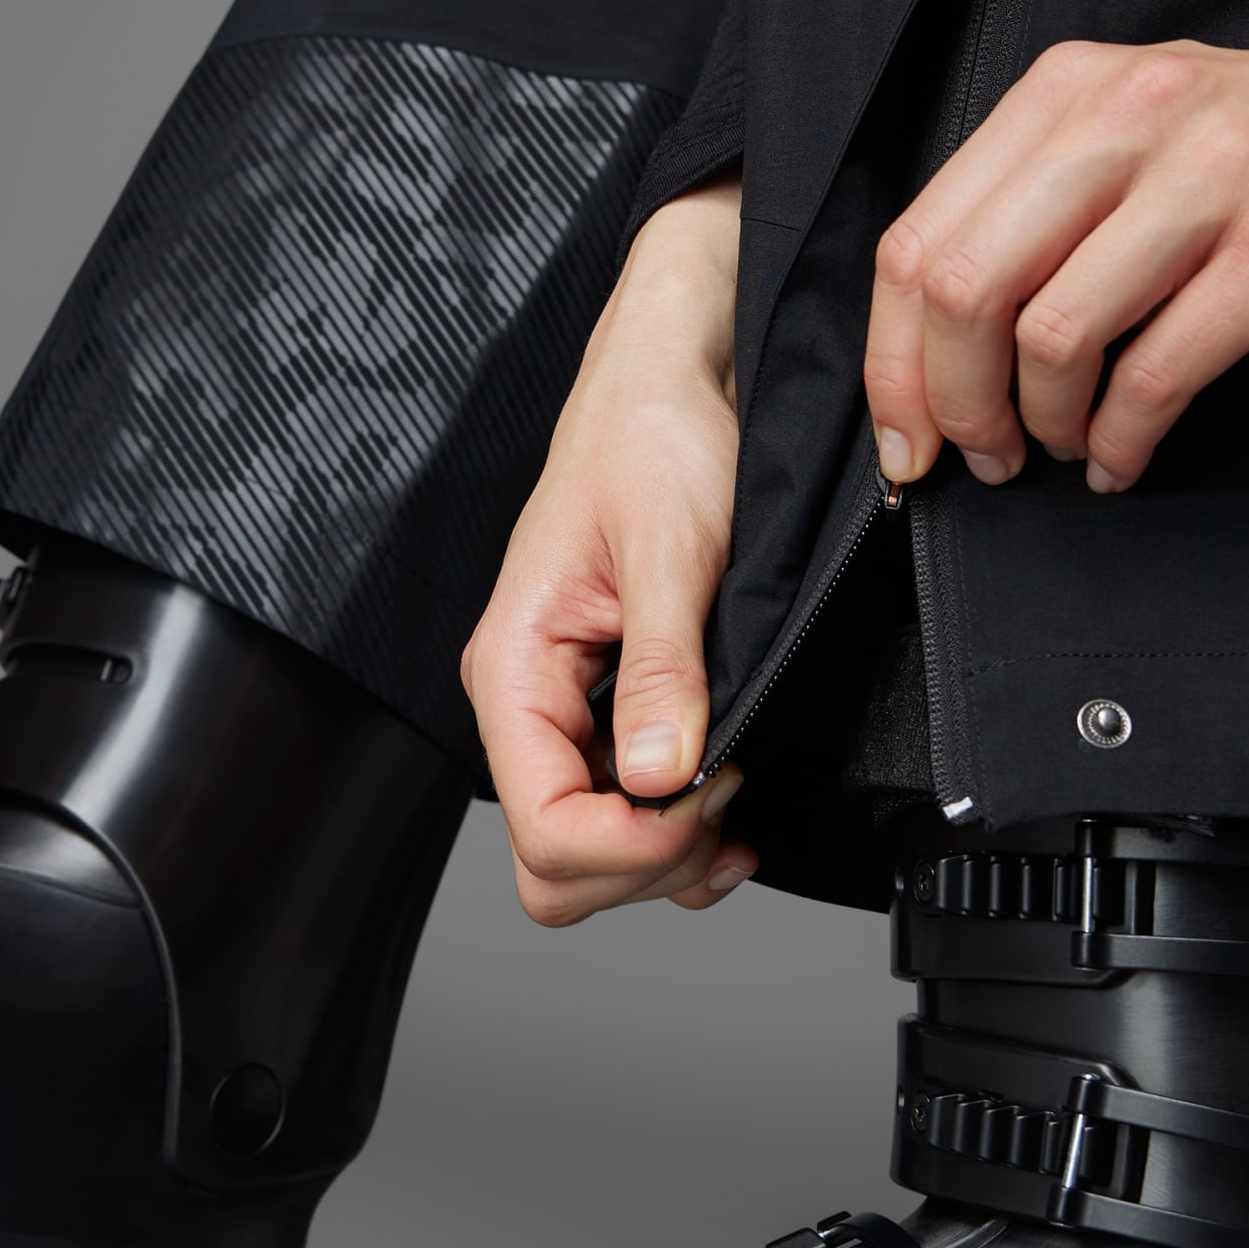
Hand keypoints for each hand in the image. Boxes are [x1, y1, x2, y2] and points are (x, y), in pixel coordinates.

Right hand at [462, 173, 757, 926]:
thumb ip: (661, 668)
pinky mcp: (606, 711)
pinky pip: (623, 818)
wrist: (669, 383)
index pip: (542, 827)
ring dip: (667, 855)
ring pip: (588, 855)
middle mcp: (525, 701)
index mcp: (513, 666)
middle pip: (554, 864)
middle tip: (730, 788)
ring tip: (735, 788)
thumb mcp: (669, 546)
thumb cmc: (652, 437)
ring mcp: (563, 713)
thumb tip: (661, 777)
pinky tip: (726, 794)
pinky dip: (677, 833)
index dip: (631, 845)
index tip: (711, 793)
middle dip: (647, 859)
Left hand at [864, 39, 1248, 491]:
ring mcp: (1210, 177)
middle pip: (965, 290)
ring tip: (1066, 447)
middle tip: (983, 455)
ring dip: (1045, 424)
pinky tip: (1123, 459)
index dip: (893, 361)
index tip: (904, 436)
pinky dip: (1121, 442)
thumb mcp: (1131, 143)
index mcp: (1064, 92)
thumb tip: (923, 353)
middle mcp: (1127, 117)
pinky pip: (1155, 374)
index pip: (918, 240)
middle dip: (956, 402)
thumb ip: (1026, 215)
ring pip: (1052, 335)